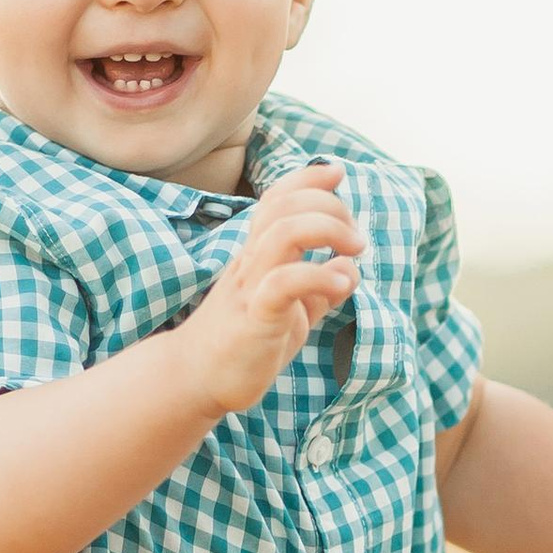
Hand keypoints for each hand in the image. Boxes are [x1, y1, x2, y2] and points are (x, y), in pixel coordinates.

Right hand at [174, 165, 363, 417]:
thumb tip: (350, 265)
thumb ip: (320, 288)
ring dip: (329, 230)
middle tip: (356, 238)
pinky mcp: (254, 317)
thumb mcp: (291, 311)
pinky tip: (342, 286)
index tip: (337, 172)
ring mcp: (250, 287)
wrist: (196, 380)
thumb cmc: (244, 343)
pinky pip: (283, 283)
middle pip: (285, 206)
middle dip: (330, 206)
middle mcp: (251, 262)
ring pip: (284, 233)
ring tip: (355, 250)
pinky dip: (319, 276)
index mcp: (257, 254)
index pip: (277, 199)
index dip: (307, 178)